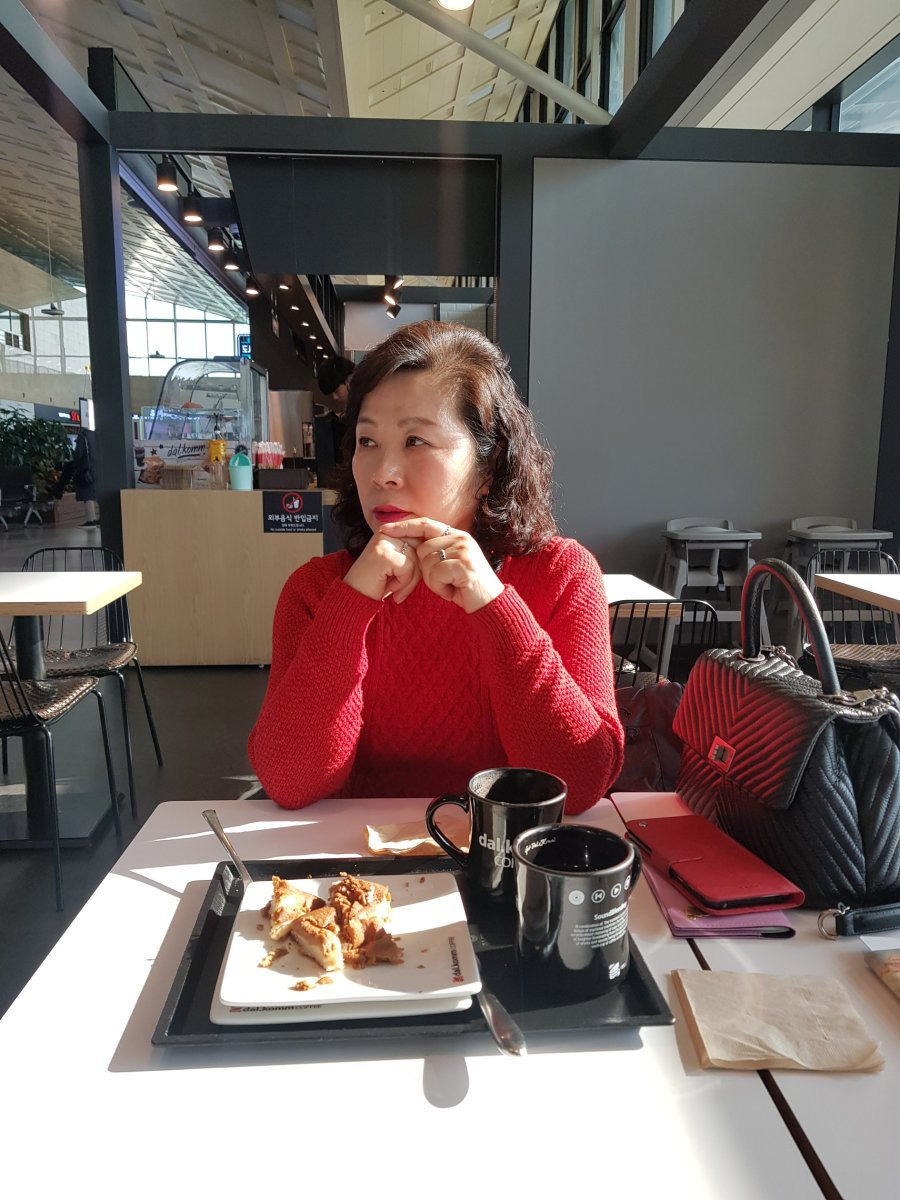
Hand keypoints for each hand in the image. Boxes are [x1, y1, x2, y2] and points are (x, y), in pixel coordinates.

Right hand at [343, 527, 421, 603]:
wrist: (355, 597)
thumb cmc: (380, 583)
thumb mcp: (400, 564)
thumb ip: (416, 553)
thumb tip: (438, 550)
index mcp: (392, 530)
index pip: (422, 539)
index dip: (422, 562)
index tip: (407, 576)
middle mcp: (387, 531)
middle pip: (422, 550)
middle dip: (416, 573)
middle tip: (400, 586)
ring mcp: (384, 541)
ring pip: (417, 561)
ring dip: (408, 581)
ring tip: (392, 586)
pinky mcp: (383, 554)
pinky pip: (408, 569)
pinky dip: (402, 583)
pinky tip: (388, 587)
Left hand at [383, 518, 503, 613]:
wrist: (491, 604)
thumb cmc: (466, 587)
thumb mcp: (451, 564)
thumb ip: (436, 552)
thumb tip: (409, 545)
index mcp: (457, 535)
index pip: (425, 523)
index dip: (404, 526)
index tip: (385, 529)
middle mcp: (462, 539)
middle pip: (422, 548)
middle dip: (425, 570)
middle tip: (443, 582)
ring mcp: (465, 551)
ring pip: (427, 562)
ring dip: (433, 582)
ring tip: (450, 586)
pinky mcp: (464, 566)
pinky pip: (435, 575)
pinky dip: (440, 588)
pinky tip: (453, 591)